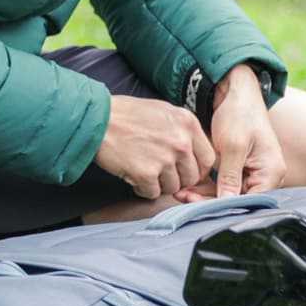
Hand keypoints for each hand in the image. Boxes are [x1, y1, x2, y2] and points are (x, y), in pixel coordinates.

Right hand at [95, 94, 215, 199]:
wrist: (97, 119)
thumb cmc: (127, 114)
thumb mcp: (163, 111)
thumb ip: (182, 130)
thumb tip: (194, 152)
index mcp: (188, 124)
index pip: (208, 159)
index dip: (196, 168)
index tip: (184, 170)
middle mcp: (181, 142)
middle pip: (192, 177)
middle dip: (177, 178)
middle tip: (159, 172)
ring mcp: (164, 159)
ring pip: (173, 187)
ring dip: (159, 184)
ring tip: (144, 171)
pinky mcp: (146, 174)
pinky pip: (153, 193)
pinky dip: (142, 189)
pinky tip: (133, 176)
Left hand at [184, 64, 283, 200]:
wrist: (236, 93)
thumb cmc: (239, 114)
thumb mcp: (233, 145)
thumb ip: (230, 176)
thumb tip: (226, 202)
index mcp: (271, 172)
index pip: (251, 201)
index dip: (225, 206)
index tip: (199, 205)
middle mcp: (266, 176)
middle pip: (238, 199)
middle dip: (211, 200)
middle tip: (184, 197)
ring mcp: (253, 173)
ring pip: (228, 194)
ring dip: (205, 194)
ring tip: (181, 193)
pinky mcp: (240, 169)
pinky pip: (224, 184)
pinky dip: (207, 185)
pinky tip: (189, 186)